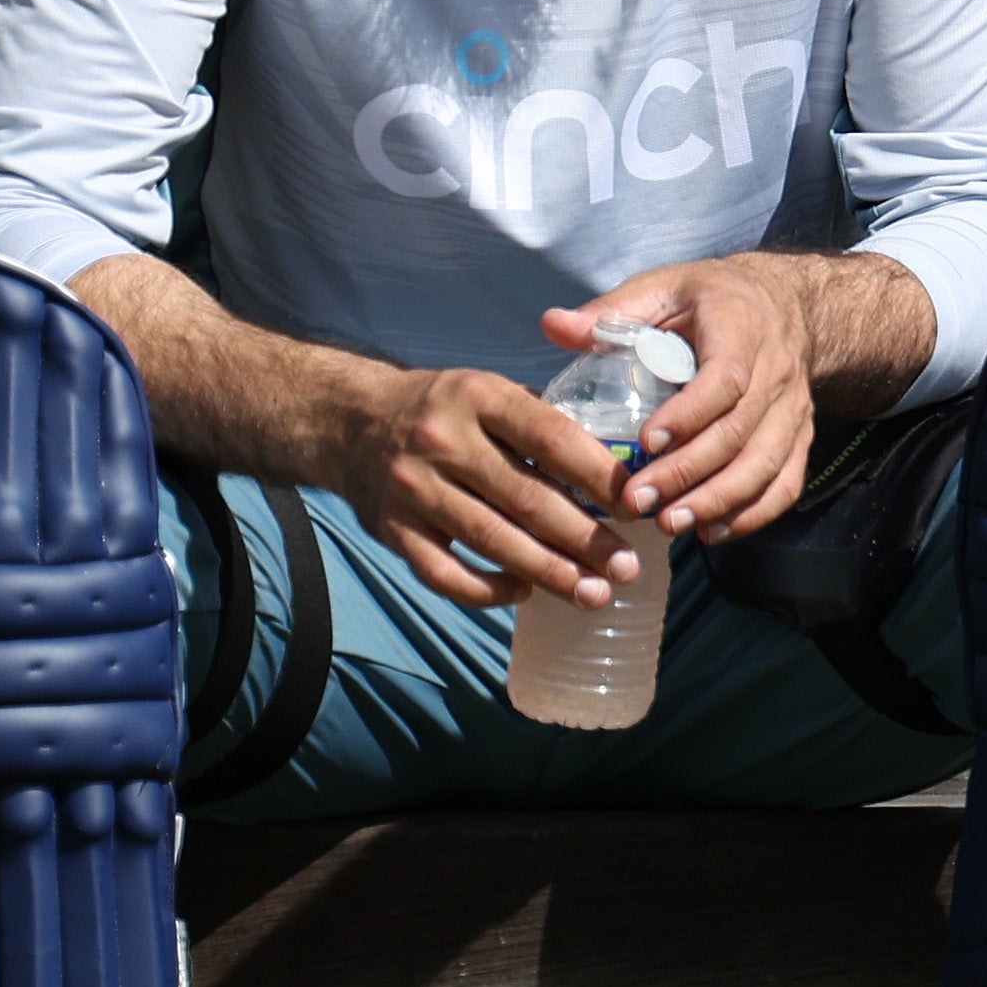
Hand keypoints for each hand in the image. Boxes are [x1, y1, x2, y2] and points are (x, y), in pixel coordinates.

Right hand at [324, 365, 647, 610]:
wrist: (352, 421)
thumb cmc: (445, 410)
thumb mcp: (490, 392)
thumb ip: (543, 423)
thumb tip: (618, 472)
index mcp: (479, 395)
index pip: (552, 437)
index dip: (599, 476)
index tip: (635, 506)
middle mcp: (443, 440)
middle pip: (527, 498)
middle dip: (585, 539)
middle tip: (628, 567)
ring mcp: (413, 487)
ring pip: (492, 541)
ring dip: (550, 572)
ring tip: (594, 593)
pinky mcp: (391, 528)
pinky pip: (445, 573)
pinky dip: (488, 590)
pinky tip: (525, 593)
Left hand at [546, 253, 822, 543]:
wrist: (787, 304)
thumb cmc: (713, 298)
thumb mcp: (663, 288)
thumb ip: (612, 311)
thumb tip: (553, 326)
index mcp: (740, 326)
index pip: (724, 378)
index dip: (688, 415)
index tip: (645, 443)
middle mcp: (776, 370)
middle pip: (740, 431)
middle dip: (688, 472)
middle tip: (639, 501)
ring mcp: (792, 408)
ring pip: (765, 464)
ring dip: (718, 500)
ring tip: (670, 523)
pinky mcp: (799, 436)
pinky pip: (785, 483)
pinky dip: (753, 514)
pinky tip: (710, 530)